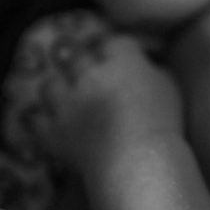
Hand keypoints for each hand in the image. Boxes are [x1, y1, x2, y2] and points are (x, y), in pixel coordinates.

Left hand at [18, 19, 184, 165]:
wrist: (139, 165)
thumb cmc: (163, 128)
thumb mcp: (170, 91)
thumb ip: (157, 73)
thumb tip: (149, 67)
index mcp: (122, 63)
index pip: (115, 43)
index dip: (117, 52)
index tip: (122, 62)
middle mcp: (89, 77)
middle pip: (78, 59)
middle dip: (85, 68)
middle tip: (95, 82)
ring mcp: (68, 105)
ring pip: (50, 85)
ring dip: (59, 91)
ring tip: (70, 102)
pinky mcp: (54, 133)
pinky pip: (38, 121)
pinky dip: (47, 123)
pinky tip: (57, 127)